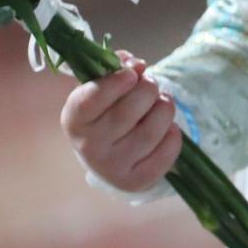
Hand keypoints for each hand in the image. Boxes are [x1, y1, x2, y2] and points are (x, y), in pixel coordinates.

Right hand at [61, 50, 182, 192]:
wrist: (109, 152)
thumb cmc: (107, 109)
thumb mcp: (103, 84)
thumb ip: (117, 67)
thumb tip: (137, 65)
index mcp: (74, 120)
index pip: (90, 101)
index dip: (115, 83)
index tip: (132, 73)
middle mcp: (88, 147)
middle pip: (127, 112)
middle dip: (148, 89)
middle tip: (151, 84)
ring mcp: (111, 168)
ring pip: (150, 131)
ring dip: (165, 108)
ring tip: (162, 102)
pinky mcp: (135, 182)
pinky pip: (166, 152)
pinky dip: (173, 134)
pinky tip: (167, 127)